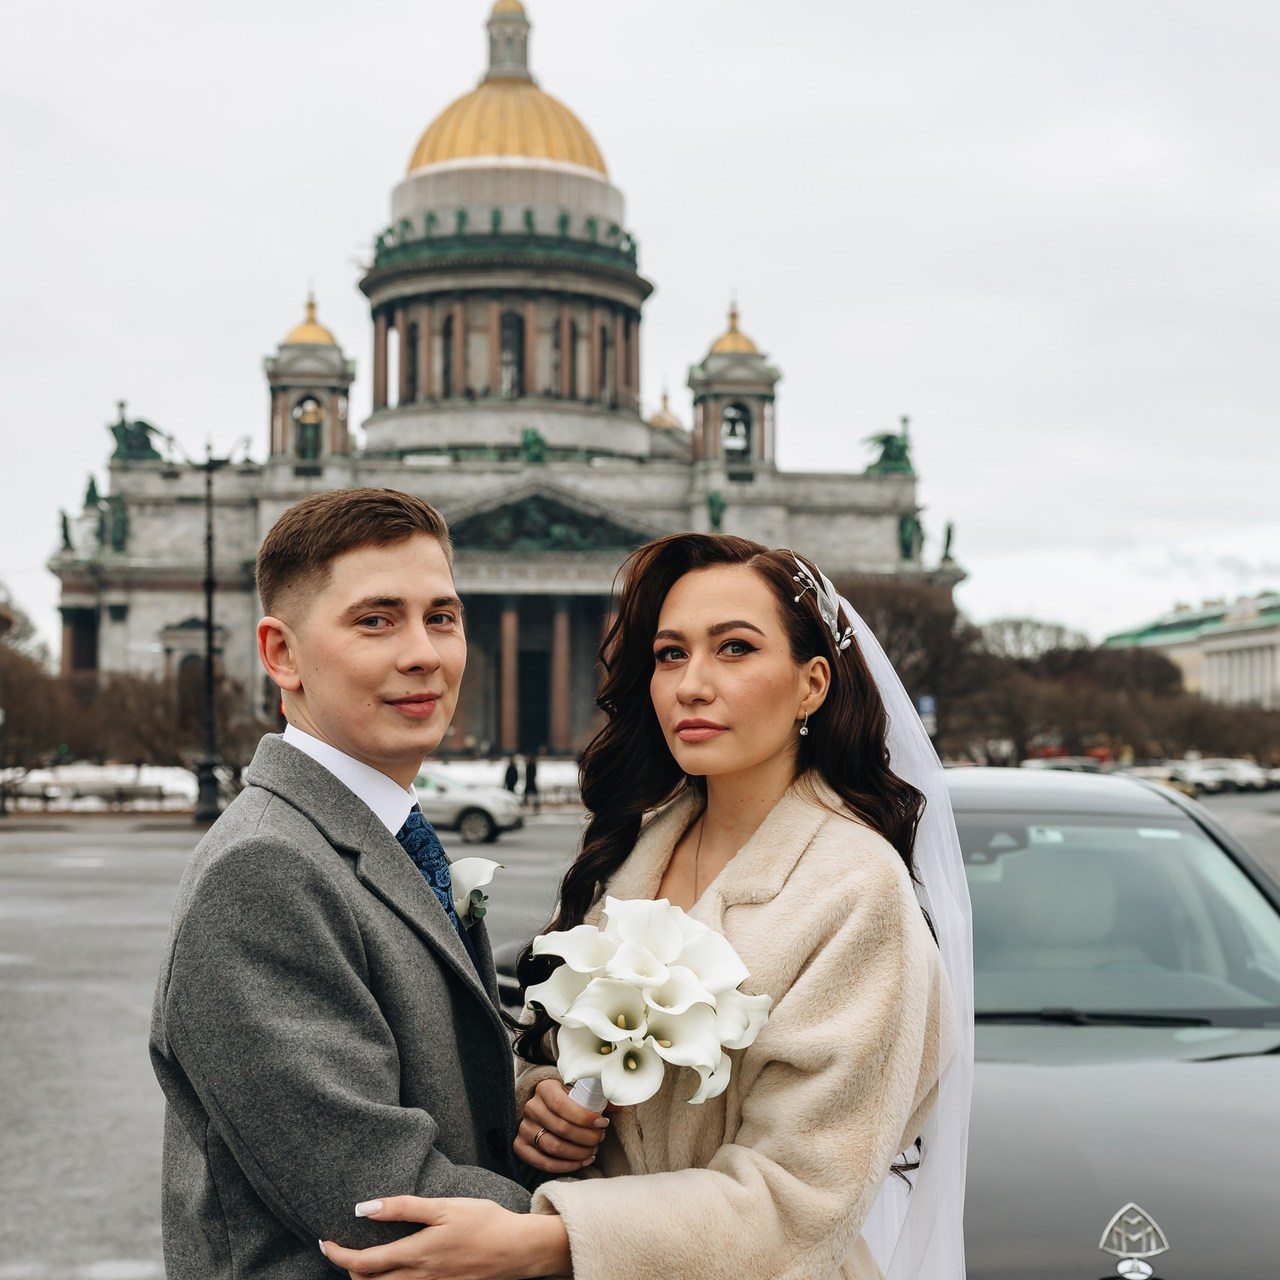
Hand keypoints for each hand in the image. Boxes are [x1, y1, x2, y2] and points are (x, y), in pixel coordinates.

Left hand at [319, 1196, 568, 1278]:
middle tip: (341, 1250)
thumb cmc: (483, 1221)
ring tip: (363, 1261)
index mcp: (416, 1254)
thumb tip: (364, 1208)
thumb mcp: (444, 1206)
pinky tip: (394, 1270)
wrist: (518, 1249)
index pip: (363, 1264)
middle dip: (349, 1271)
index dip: (338, 1256)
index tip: (325, 1243)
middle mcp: (419, 1278)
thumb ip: (403, 1208)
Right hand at [514, 1078, 609, 1173]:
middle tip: (600, 1138)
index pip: (562, 1105)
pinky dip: (566, 1166)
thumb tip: (621, 1104)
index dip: (584, 1117)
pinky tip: (582, 1161)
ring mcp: (524, 1128)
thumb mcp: (579, 1092)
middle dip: (586, 1137)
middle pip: (561, 1128)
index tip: (602, 1123)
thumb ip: (599, 1097)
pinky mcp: (520, 1146)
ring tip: (593, 1151)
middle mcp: (531, 1107)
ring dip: (578, 1153)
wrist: (544, 1107)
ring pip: (554, 1148)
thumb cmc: (568, 1100)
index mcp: (545, 1088)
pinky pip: (543, 1163)